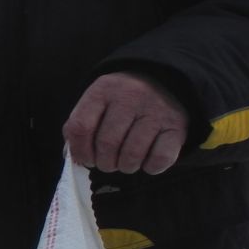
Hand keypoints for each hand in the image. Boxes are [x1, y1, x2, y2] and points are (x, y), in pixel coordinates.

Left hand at [65, 71, 187, 174]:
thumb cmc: (121, 100)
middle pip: (107, 143)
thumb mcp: (97, 102)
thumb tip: (71, 156)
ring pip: (132, 153)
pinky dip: (150, 168)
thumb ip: (80, 126)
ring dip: (126, 167)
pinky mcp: (177, 125)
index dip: (80, 150)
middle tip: (107, 164)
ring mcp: (156, 110)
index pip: (81, 127)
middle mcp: (130, 97)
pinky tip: (146, 162)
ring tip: (125, 164)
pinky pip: (160, 157)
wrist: (164, 81)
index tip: (85, 159)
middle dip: (104, 163)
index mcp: (103, 90)